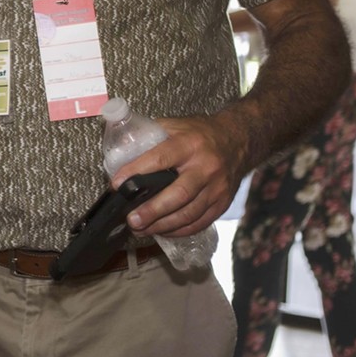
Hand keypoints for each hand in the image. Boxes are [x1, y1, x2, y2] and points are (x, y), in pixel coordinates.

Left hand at [114, 114, 245, 237]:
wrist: (238, 140)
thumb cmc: (200, 133)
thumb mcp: (175, 125)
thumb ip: (150, 136)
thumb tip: (120, 150)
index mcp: (189, 144)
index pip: (160, 158)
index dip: (137, 172)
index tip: (117, 184)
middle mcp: (206, 167)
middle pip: (178, 193)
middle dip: (152, 210)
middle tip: (131, 220)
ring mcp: (217, 187)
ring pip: (190, 213)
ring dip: (163, 225)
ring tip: (141, 230)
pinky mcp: (223, 203)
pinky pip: (200, 221)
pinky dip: (180, 230)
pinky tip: (163, 231)